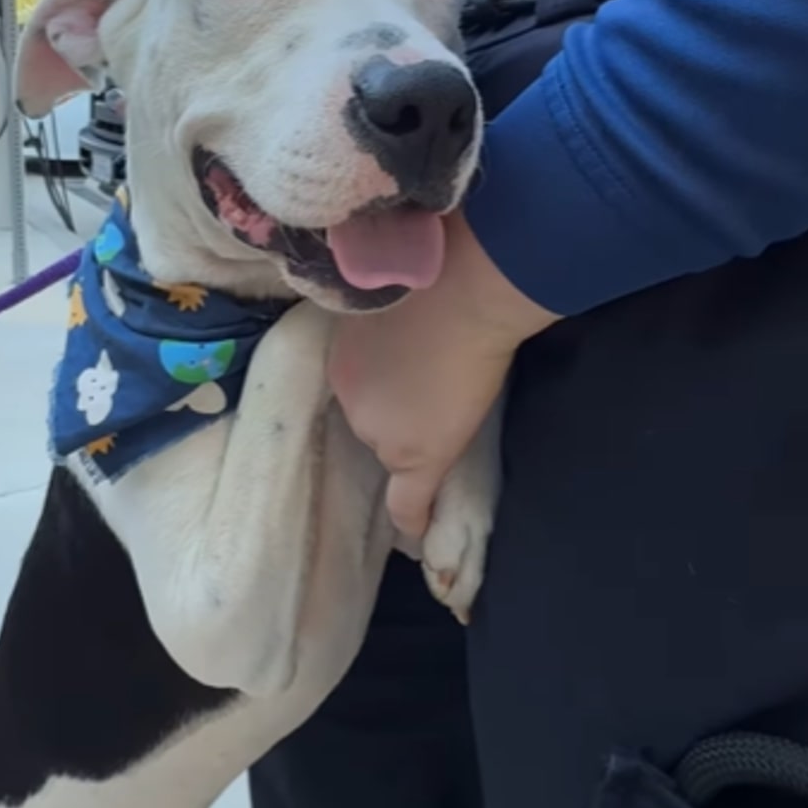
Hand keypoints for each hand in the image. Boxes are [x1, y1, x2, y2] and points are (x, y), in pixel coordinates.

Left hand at [328, 210, 559, 537]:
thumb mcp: (392, 288)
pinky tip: (417, 538)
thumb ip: (386, 315)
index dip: (375, 391)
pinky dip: (412, 522)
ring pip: (390, 448)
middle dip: (388, 411)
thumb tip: (404, 314)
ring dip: (408, 443)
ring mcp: (379, 430)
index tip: (384, 395)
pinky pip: (407, 503)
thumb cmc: (438, 270)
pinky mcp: (416, 456)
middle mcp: (347, 394)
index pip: (355, 387)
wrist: (467, 285)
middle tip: (424, 397)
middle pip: (368, 417)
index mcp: (340, 354)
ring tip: (441, 428)